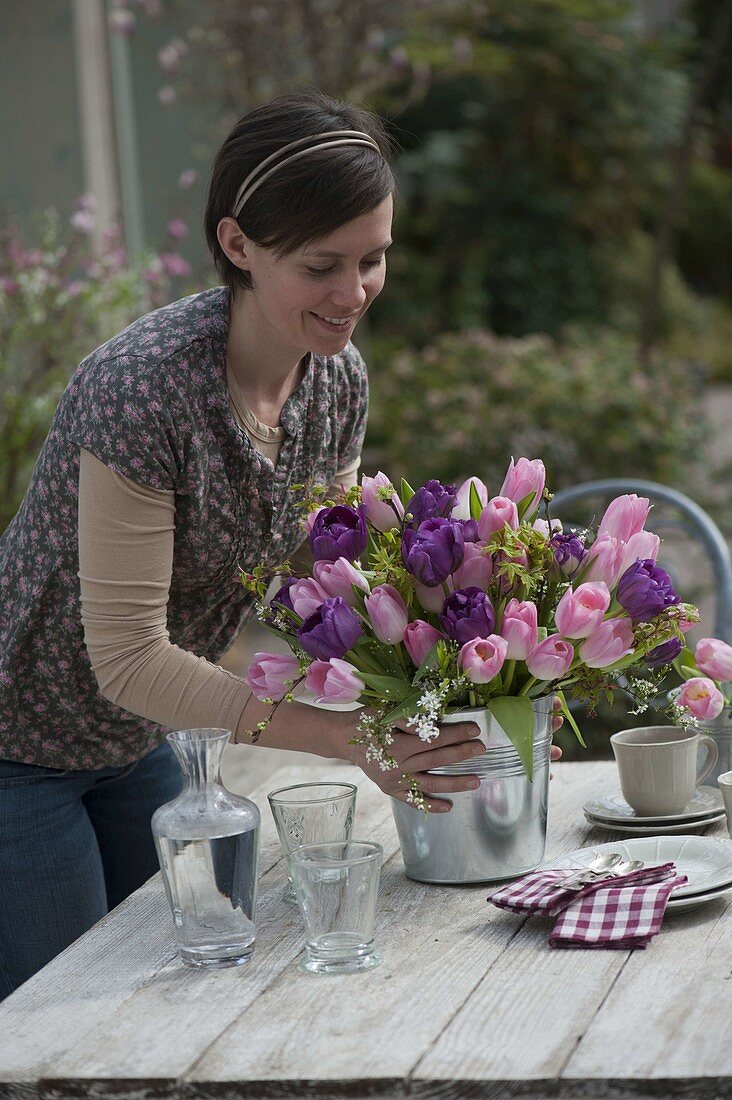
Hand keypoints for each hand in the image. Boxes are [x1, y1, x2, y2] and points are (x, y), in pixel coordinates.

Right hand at [352, 696, 563, 811]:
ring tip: (476, 782)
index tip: (474, 730)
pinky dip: (429, 805)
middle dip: (461, 754)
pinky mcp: (391, 790)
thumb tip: (433, 726)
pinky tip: (448, 807)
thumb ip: (408, 720)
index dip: (456, 734)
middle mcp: (398, 766)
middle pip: (436, 760)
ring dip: (454, 783)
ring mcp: (395, 781)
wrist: (345, 738)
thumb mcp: (385, 713)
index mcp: (397, 745)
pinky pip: (412, 800)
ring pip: (430, 783)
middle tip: (482, 749)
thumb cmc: (367, 721)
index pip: (433, 740)